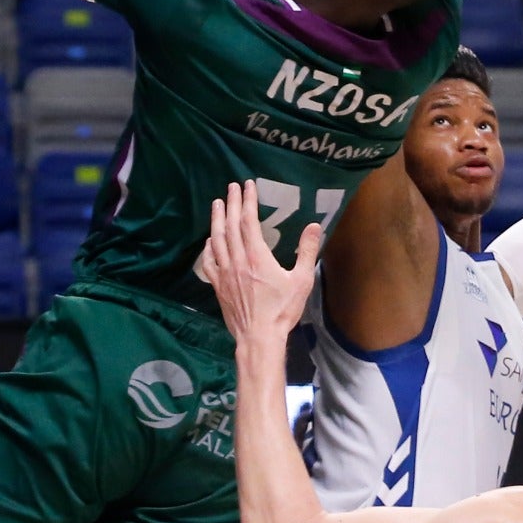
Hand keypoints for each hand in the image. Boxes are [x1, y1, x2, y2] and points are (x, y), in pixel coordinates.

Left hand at [203, 181, 320, 343]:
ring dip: (216, 219)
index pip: (249, 221)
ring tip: (217, 204)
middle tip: (232, 187)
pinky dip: (208, 247)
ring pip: (217, 240)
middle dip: (231, 203)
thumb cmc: (282, 310)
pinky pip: (208, 262)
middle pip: (230, 225)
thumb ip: (307, 251)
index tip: (247, 185)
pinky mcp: (218, 286)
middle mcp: (236, 260)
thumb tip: (314, 226)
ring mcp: (224, 273)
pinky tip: (209, 240)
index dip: (247, 201)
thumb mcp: (301, 280)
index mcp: (256, 256)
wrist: (259, 337)